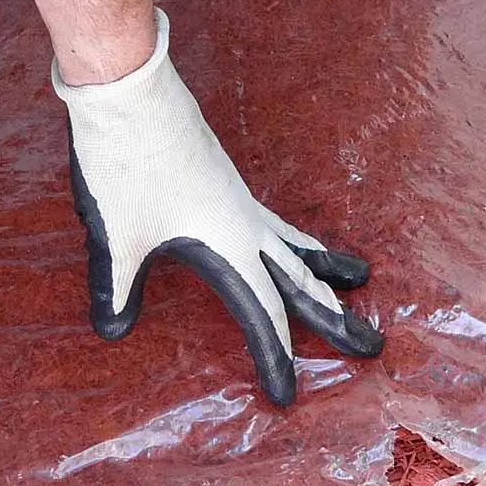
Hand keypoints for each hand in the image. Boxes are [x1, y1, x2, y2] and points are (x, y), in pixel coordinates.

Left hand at [54, 9, 382, 406]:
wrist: (129, 88)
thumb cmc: (125, 161)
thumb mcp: (115, 235)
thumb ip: (115, 287)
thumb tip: (111, 331)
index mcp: (228, 245)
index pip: (262, 314)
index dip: (276, 359)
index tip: (287, 397)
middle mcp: (246, 225)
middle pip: (302, 282)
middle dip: (337, 319)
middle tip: (374, 346)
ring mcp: (240, 201)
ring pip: (296, 247)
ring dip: (326, 273)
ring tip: (358, 281)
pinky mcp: (226, 183)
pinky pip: (276, 224)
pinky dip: (297, 243)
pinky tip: (292, 243)